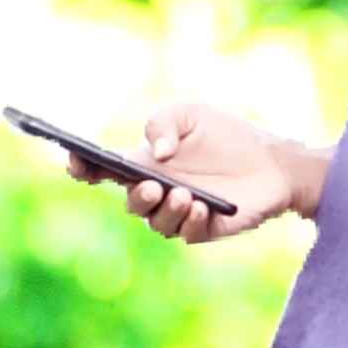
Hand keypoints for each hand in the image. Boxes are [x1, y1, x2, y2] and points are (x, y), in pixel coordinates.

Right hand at [66, 99, 323, 244]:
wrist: (270, 159)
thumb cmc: (224, 134)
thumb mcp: (192, 114)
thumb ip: (164, 121)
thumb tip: (156, 153)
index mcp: (143, 163)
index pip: (102, 170)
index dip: (82, 166)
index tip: (77, 159)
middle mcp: (156, 191)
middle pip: (131, 203)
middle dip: (136, 196)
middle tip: (152, 185)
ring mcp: (178, 212)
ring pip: (156, 223)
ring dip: (166, 210)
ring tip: (185, 194)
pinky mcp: (204, 228)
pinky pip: (188, 233)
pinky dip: (192, 221)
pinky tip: (203, 208)